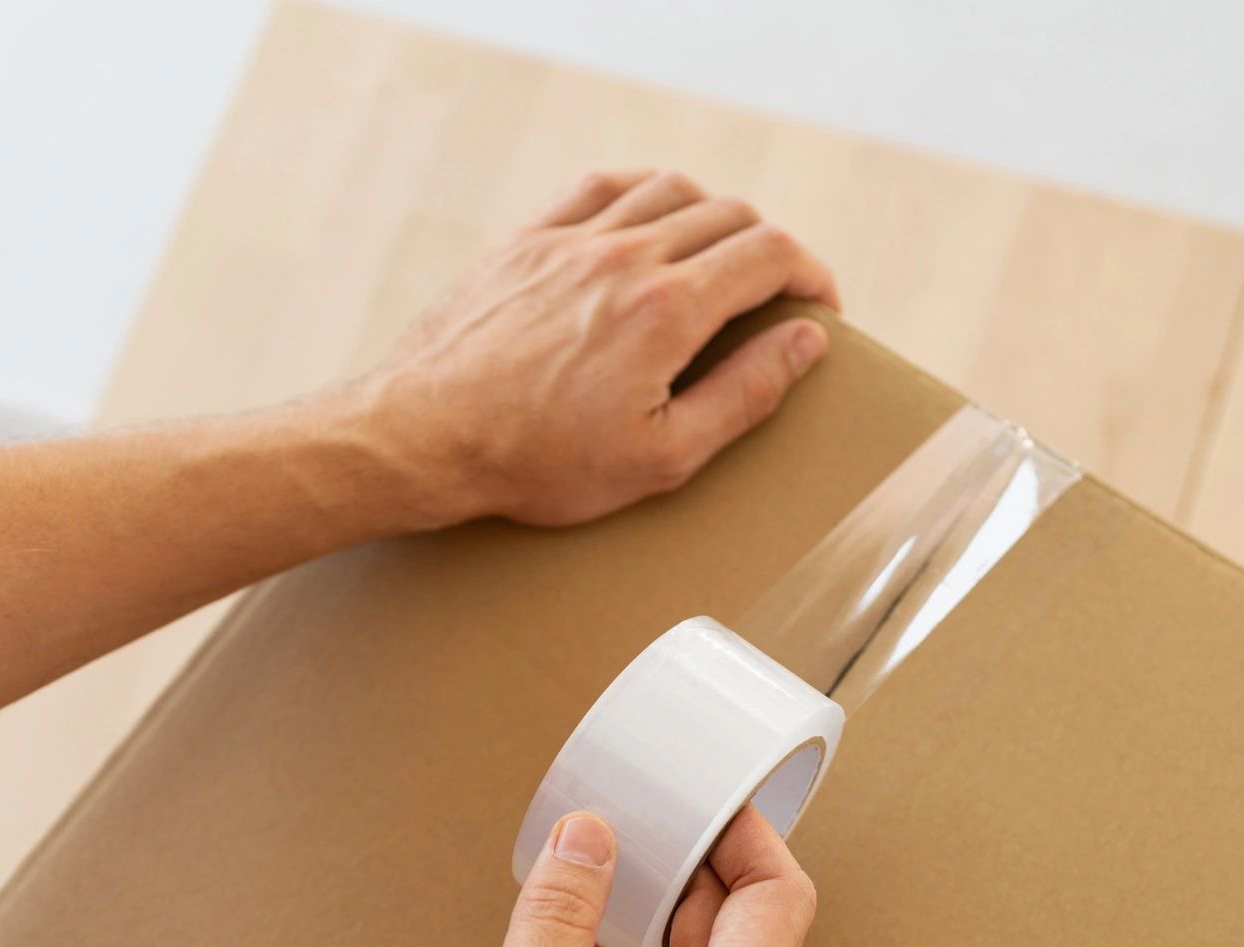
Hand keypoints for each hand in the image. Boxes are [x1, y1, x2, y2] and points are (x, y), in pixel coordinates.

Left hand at [357, 169, 839, 528]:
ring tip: (719, 258)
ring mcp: (571, 239)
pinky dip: (642, 195)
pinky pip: (601, 188)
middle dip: (770, 249)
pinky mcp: (526, 240)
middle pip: (730, 215)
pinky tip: (648, 221)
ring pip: (670, 189)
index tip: (819, 306)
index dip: (812, 274)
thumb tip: (804, 342)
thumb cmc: (539, 462)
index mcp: (669, 309)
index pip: (771, 254)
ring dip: (712, 215)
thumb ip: (743, 394)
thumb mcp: (662, 457)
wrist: (424, 436)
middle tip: (776, 294)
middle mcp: (626, 255)